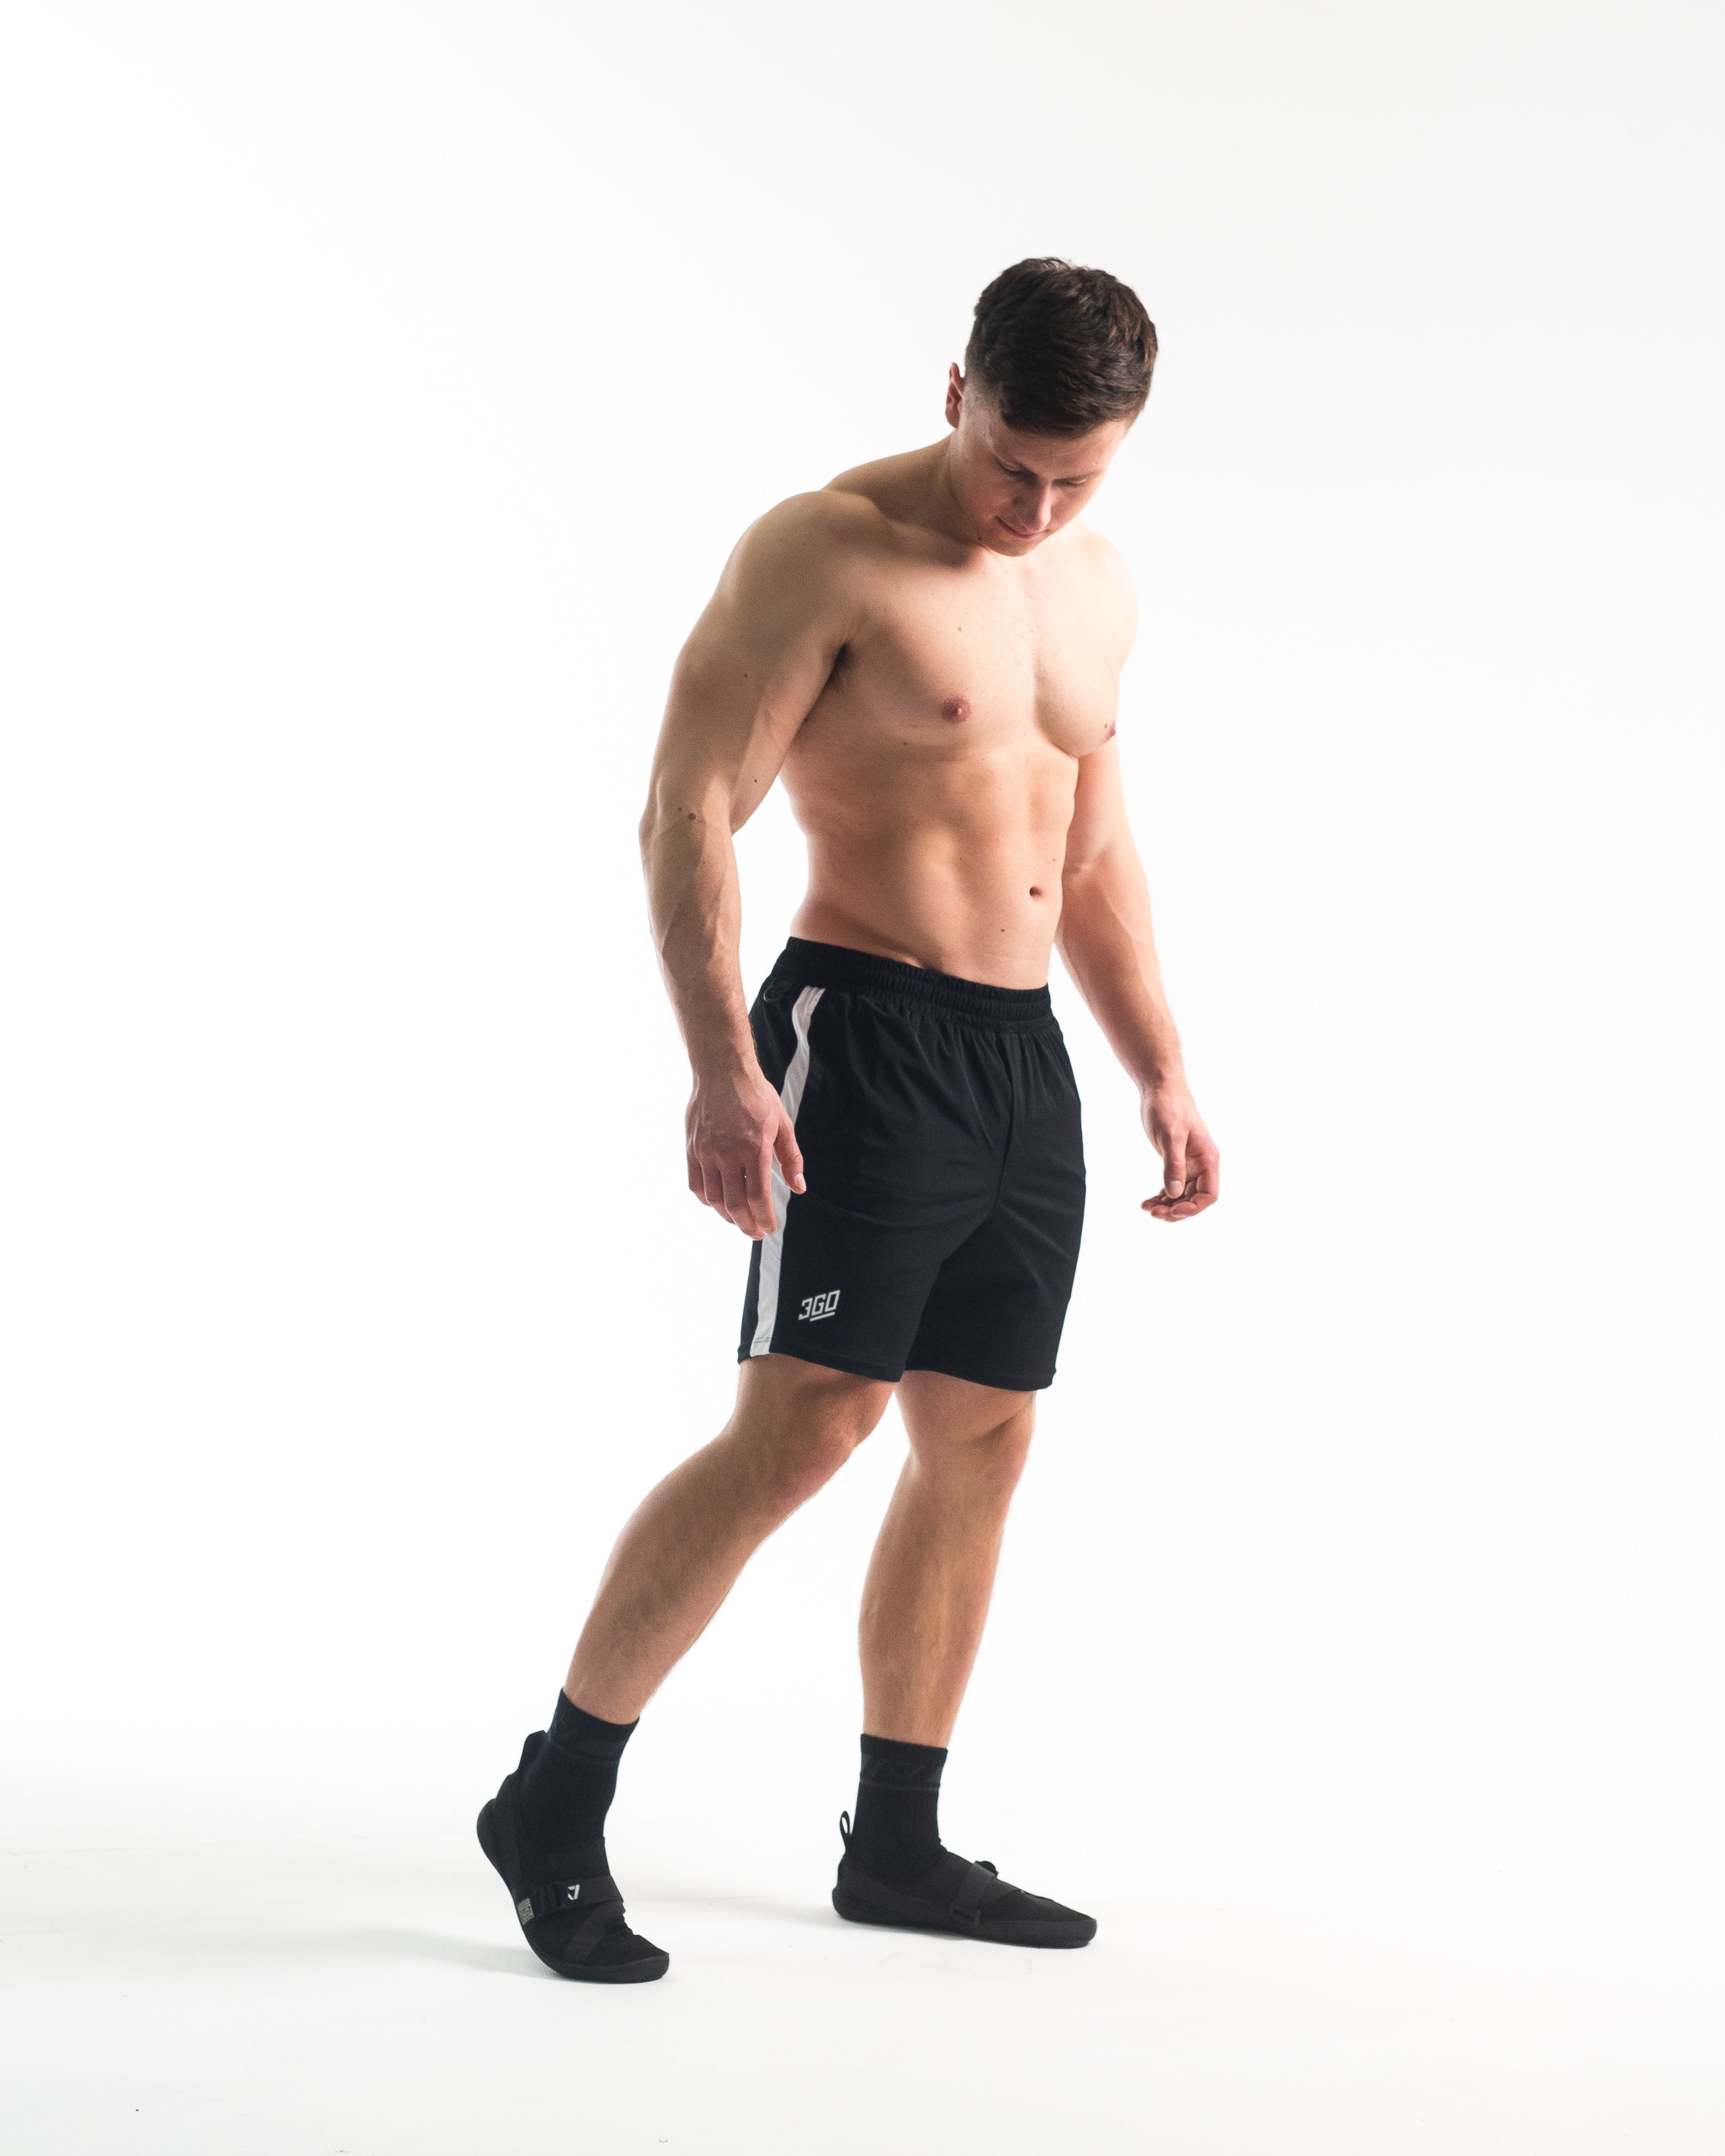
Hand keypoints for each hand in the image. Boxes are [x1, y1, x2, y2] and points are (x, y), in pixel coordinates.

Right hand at [685, 1062, 804, 1238]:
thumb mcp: (782, 1124)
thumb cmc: (756, 1095)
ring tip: (738, 1222)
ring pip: (713, 1198)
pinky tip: (718, 1204)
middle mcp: (728, 1153)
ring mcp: (706, 1152)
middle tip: (755, 1234)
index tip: (770, 1228)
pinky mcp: (692, 1148)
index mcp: (754, 1148)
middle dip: (746, 1224)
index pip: (758, 1195)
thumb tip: (799, 1188)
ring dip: (727, 1216)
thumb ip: (791, 1159)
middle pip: (735, 1202)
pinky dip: (707, 1200)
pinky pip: (695, 1184)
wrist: (722, 1070)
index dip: (764, 1217)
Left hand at [1141, 1080, 1218, 1221]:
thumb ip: (1173, 1165)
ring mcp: (1190, 1164)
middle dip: (1176, 1210)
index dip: (1193, 1207)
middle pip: (1195, 1198)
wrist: (1161, 1090)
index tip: (1172, 1210)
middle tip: (1153, 1213)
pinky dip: (1163, 1196)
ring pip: (1183, 1195)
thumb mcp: (1170, 1136)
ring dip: (1167, 1205)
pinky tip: (1147, 1201)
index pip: (1209, 1194)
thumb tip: (1174, 1194)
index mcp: (1207, 1159)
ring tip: (1147, 1208)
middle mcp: (1202, 1164)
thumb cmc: (1168, 1108)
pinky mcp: (1177, 1161)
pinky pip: (1174, 1186)